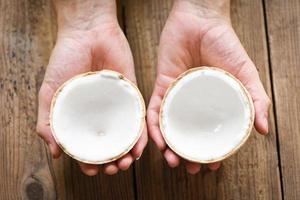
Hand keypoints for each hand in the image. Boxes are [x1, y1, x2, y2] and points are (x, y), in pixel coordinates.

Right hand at [36, 0, 146, 175]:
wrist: (88, 33)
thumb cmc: (65, 60)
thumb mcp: (49, 92)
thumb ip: (48, 122)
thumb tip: (55, 152)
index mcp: (82, 115)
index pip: (87, 144)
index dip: (89, 160)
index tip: (92, 171)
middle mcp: (101, 114)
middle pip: (109, 143)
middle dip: (112, 160)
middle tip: (114, 169)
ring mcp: (117, 105)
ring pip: (125, 135)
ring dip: (128, 153)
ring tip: (127, 163)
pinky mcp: (133, 95)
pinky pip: (139, 118)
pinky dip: (140, 135)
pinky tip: (139, 148)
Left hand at [147, 0, 270, 173]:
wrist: (201, 20)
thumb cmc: (226, 45)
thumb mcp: (246, 73)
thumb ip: (256, 99)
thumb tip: (264, 130)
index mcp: (211, 103)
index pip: (208, 132)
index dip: (209, 151)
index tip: (210, 166)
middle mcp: (191, 103)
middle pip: (186, 133)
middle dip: (185, 153)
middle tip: (189, 168)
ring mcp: (175, 95)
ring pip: (168, 127)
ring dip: (167, 146)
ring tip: (171, 160)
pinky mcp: (161, 85)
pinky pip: (154, 109)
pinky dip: (153, 126)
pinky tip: (157, 140)